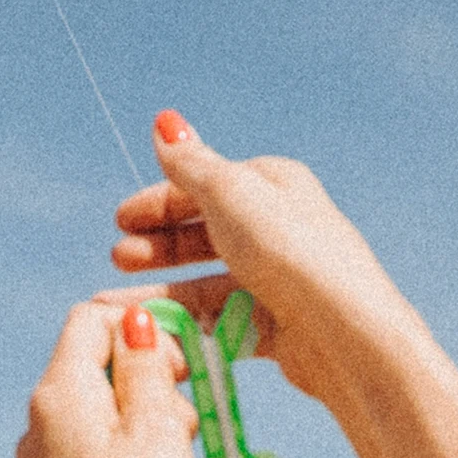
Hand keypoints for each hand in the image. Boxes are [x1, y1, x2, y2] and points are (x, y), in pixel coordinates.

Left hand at [15, 300, 202, 457]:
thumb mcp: (155, 430)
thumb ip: (146, 368)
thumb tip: (134, 322)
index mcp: (60, 394)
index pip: (92, 320)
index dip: (143, 329)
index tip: (183, 365)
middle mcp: (46, 423)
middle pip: (108, 368)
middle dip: (160, 387)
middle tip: (189, 424)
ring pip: (119, 417)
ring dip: (163, 433)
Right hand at [102, 110, 402, 405]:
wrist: (344, 333)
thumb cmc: (289, 251)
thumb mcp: (230, 193)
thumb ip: (190, 163)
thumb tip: (165, 121)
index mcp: (273, 184)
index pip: (205, 186)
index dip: (159, 201)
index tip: (118, 219)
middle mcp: (278, 229)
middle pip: (204, 234)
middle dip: (157, 246)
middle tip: (118, 258)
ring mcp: (278, 280)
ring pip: (206, 282)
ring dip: (159, 291)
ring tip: (113, 304)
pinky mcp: (279, 327)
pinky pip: (222, 322)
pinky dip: (186, 326)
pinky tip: (156, 335)